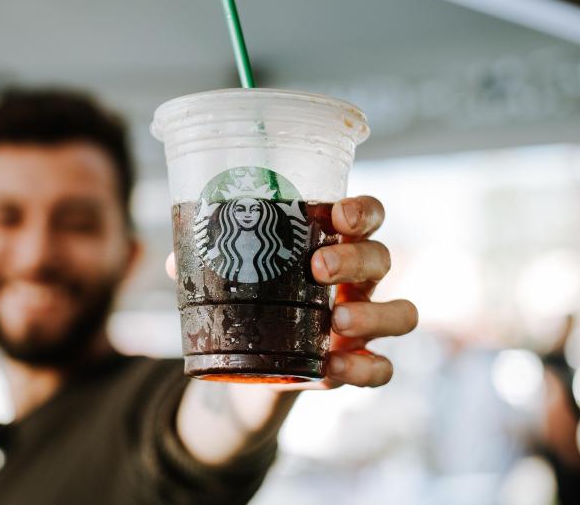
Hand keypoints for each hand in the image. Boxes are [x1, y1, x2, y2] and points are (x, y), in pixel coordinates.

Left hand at [165, 195, 417, 390]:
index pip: (367, 216)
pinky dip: (363, 369)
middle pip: (382, 257)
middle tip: (319, 267)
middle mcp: (358, 282)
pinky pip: (383, 369)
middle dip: (355, 259)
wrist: (255, 365)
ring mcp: (365, 324)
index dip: (363, 211)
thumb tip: (177, 261)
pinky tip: (332, 367)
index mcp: (333, 246)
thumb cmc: (254, 301)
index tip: (339, 215)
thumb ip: (209, 265)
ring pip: (402, 313)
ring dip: (374, 313)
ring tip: (337, 321)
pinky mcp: (357, 365)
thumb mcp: (233, 279)